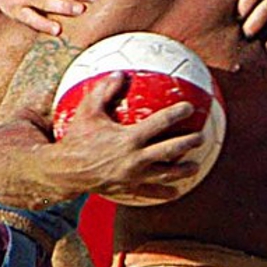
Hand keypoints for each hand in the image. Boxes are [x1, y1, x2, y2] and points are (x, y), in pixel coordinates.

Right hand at [58, 74, 203, 203]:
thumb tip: (120, 73)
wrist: (65, 171)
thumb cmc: (76, 138)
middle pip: (171, 150)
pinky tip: (175, 191)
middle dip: (189, 142)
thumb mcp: (88, 111)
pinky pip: (151, 193)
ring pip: (166, 175)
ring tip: (195, 165)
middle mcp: (135, 158)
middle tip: (201, 136)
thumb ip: (104, 91)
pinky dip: (165, 192)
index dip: (178, 113)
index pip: (161, 123)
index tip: (190, 108)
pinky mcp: (128, 190)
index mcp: (129, 138)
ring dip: (184, 170)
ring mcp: (133, 177)